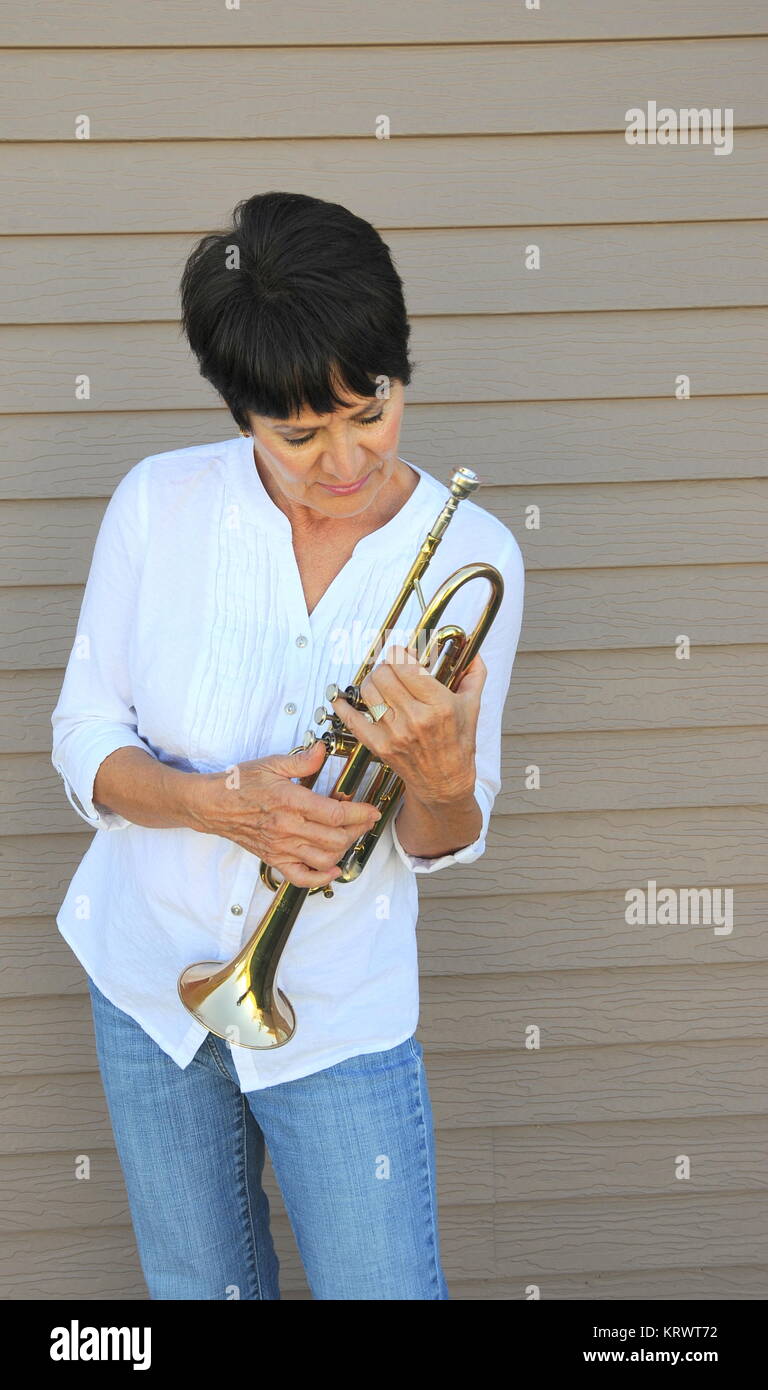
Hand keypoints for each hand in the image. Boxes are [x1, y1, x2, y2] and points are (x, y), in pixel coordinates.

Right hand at [189, 741, 380, 888]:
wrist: (212, 805)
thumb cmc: (239, 783)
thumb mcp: (271, 764)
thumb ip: (302, 760)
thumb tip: (323, 750)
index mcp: (290, 801)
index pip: (335, 814)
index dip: (360, 813)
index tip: (372, 810)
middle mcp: (287, 827)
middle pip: (335, 838)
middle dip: (357, 830)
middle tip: (365, 820)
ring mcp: (281, 847)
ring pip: (324, 858)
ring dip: (344, 850)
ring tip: (350, 837)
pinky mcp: (274, 859)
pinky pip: (301, 878)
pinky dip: (321, 878)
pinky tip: (332, 869)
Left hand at [330, 645, 486, 804]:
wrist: (445, 782)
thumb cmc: (457, 744)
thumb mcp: (472, 708)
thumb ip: (474, 676)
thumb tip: (474, 653)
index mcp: (439, 705)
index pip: (406, 666)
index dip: (399, 653)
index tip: (402, 653)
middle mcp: (415, 718)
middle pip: (383, 675)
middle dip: (386, 666)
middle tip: (391, 669)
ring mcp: (395, 733)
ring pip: (368, 690)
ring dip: (371, 681)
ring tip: (380, 683)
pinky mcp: (379, 746)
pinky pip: (353, 719)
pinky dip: (344, 706)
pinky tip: (343, 699)